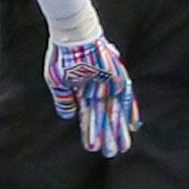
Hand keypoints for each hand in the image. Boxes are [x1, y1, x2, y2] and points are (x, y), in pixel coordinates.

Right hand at [43, 36, 140, 157]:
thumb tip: (67, 116)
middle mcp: (97, 88)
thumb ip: (63, 99)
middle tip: (112, 153)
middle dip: (107, 135)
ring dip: (118, 128)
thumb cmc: (62, 54)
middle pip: (104, 116)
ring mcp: (108, 83)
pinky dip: (129, 110)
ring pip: (115, 110)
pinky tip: (133, 125)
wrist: (73, 35)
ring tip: (121, 146)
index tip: (92, 147)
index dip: (90, 131)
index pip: (89, 115)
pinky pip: (126, 96)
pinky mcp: (117, 77)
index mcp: (82, 90)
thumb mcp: (56, 80)